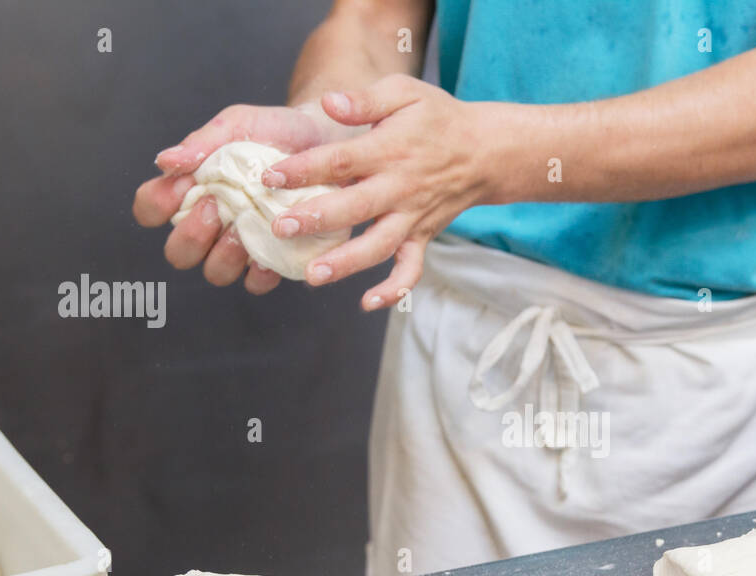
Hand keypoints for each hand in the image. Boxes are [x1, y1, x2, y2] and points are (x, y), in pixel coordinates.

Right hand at [133, 103, 341, 293]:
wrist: (326, 140)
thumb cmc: (274, 131)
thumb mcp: (238, 124)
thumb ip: (202, 142)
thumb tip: (164, 162)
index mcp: (191, 192)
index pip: (150, 210)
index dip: (156, 206)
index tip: (181, 188)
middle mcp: (210, 226)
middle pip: (178, 253)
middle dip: (192, 236)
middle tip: (215, 208)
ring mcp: (241, 247)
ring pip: (215, 273)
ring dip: (224, 255)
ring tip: (246, 226)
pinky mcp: (275, 260)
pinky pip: (256, 283)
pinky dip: (260, 271)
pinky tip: (271, 250)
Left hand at [261, 75, 492, 308]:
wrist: (485, 151)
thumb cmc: (439, 119)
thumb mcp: (406, 93)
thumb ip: (366, 99)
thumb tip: (329, 103)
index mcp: (389, 151)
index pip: (340, 160)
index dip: (304, 169)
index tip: (270, 177)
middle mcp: (400, 188)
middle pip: (354, 208)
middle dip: (315, 220)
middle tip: (279, 228)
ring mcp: (412, 217)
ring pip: (378, 246)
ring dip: (346, 263)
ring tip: (313, 275)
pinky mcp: (423, 237)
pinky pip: (412, 270)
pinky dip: (394, 289)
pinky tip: (367, 302)